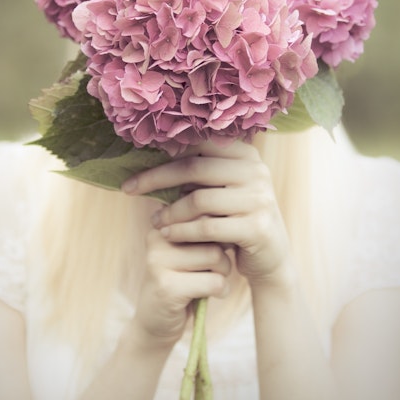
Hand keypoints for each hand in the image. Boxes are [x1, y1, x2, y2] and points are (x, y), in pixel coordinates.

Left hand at [123, 140, 294, 291]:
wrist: (270, 257)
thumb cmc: (234, 218)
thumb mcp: (220, 189)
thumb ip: (197, 171)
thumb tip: (150, 153)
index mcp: (245, 153)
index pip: (198, 143)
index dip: (164, 153)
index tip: (135, 165)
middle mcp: (256, 170)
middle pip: (195, 167)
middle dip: (156, 178)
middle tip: (129, 189)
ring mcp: (259, 199)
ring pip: (199, 199)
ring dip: (170, 212)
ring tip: (155, 220)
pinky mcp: (257, 228)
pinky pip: (208, 228)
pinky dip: (183, 231)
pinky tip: (168, 235)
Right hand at [129, 227, 231, 351]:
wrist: (156, 322)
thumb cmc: (182, 281)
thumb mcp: (192, 252)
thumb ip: (205, 233)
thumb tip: (233, 217)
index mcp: (163, 224)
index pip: (203, 214)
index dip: (219, 232)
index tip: (220, 247)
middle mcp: (157, 237)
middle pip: (212, 234)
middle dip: (223, 254)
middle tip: (215, 270)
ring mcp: (158, 262)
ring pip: (215, 255)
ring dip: (223, 273)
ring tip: (212, 281)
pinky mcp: (167, 287)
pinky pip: (214, 282)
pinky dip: (222, 290)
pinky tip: (212, 295)